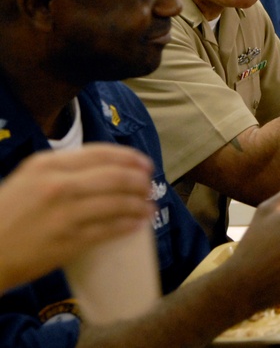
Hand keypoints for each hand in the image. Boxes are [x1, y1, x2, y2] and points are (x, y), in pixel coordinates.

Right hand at [0, 145, 154, 290]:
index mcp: (47, 165)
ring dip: (140, 205)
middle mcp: (58, 185)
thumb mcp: (28, 179)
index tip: (145, 163)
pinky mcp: (68, 241)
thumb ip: (61, 170)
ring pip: (117, 204)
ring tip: (148, 207)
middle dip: (140, 181)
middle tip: (149, 187)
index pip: (101, 153)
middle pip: (116, 177)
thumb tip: (103, 168)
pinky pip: (109, 230)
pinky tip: (137, 224)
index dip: (129, 158)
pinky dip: (128, 225)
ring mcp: (64, 214)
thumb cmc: (6, 214)